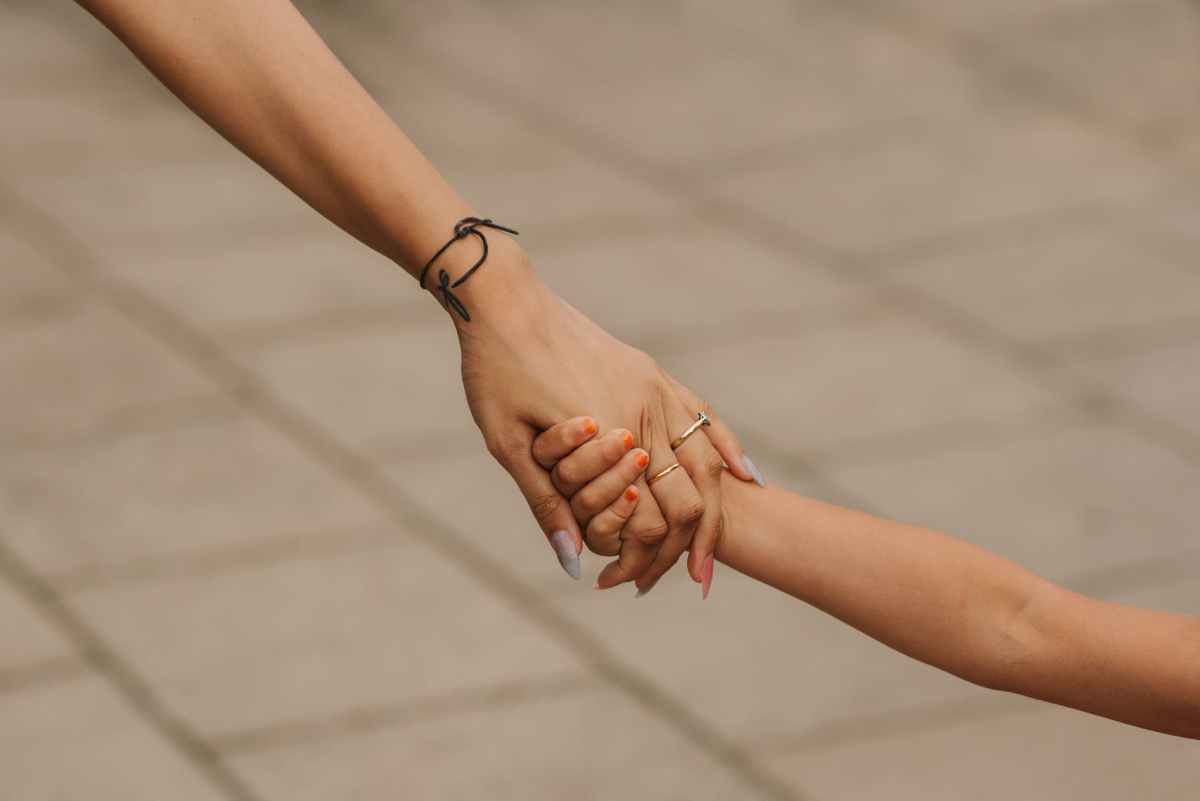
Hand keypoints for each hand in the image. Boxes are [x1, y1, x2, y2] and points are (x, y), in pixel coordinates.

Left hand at [442, 239, 758, 592]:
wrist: (504, 300)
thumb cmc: (495, 373)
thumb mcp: (508, 444)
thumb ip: (546, 503)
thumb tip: (575, 563)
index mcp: (605, 436)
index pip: (650, 518)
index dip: (645, 560)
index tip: (633, 586)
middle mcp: (641, 413)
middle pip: (689, 496)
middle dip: (689, 546)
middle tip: (689, 580)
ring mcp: (652, 388)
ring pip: (706, 460)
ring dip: (714, 510)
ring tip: (712, 549)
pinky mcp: (651, 371)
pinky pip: (703, 415)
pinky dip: (728, 450)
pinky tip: (746, 477)